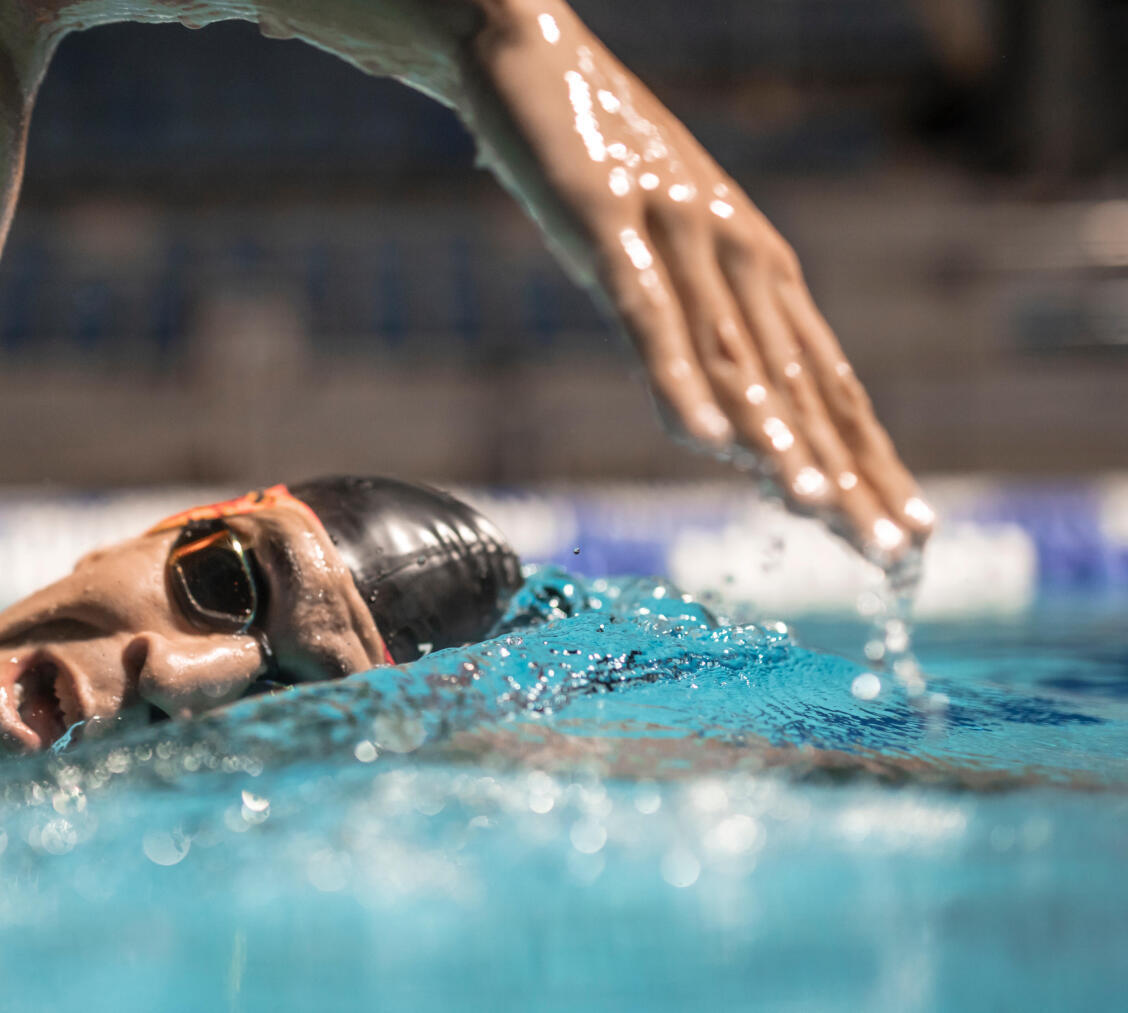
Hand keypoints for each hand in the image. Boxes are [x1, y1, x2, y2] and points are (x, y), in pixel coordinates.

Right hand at [469, 0, 933, 562]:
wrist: (535, 58)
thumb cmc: (600, 161)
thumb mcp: (663, 251)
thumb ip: (698, 331)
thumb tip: (724, 431)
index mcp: (759, 265)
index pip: (826, 382)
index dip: (869, 460)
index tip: (905, 532)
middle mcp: (739, 255)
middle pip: (801, 384)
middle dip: (849, 472)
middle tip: (891, 549)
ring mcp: (678, 238)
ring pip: (735, 356)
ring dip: (777, 437)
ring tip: (816, 509)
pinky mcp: (610, 223)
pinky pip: (648, 316)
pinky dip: (677, 378)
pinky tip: (704, 440)